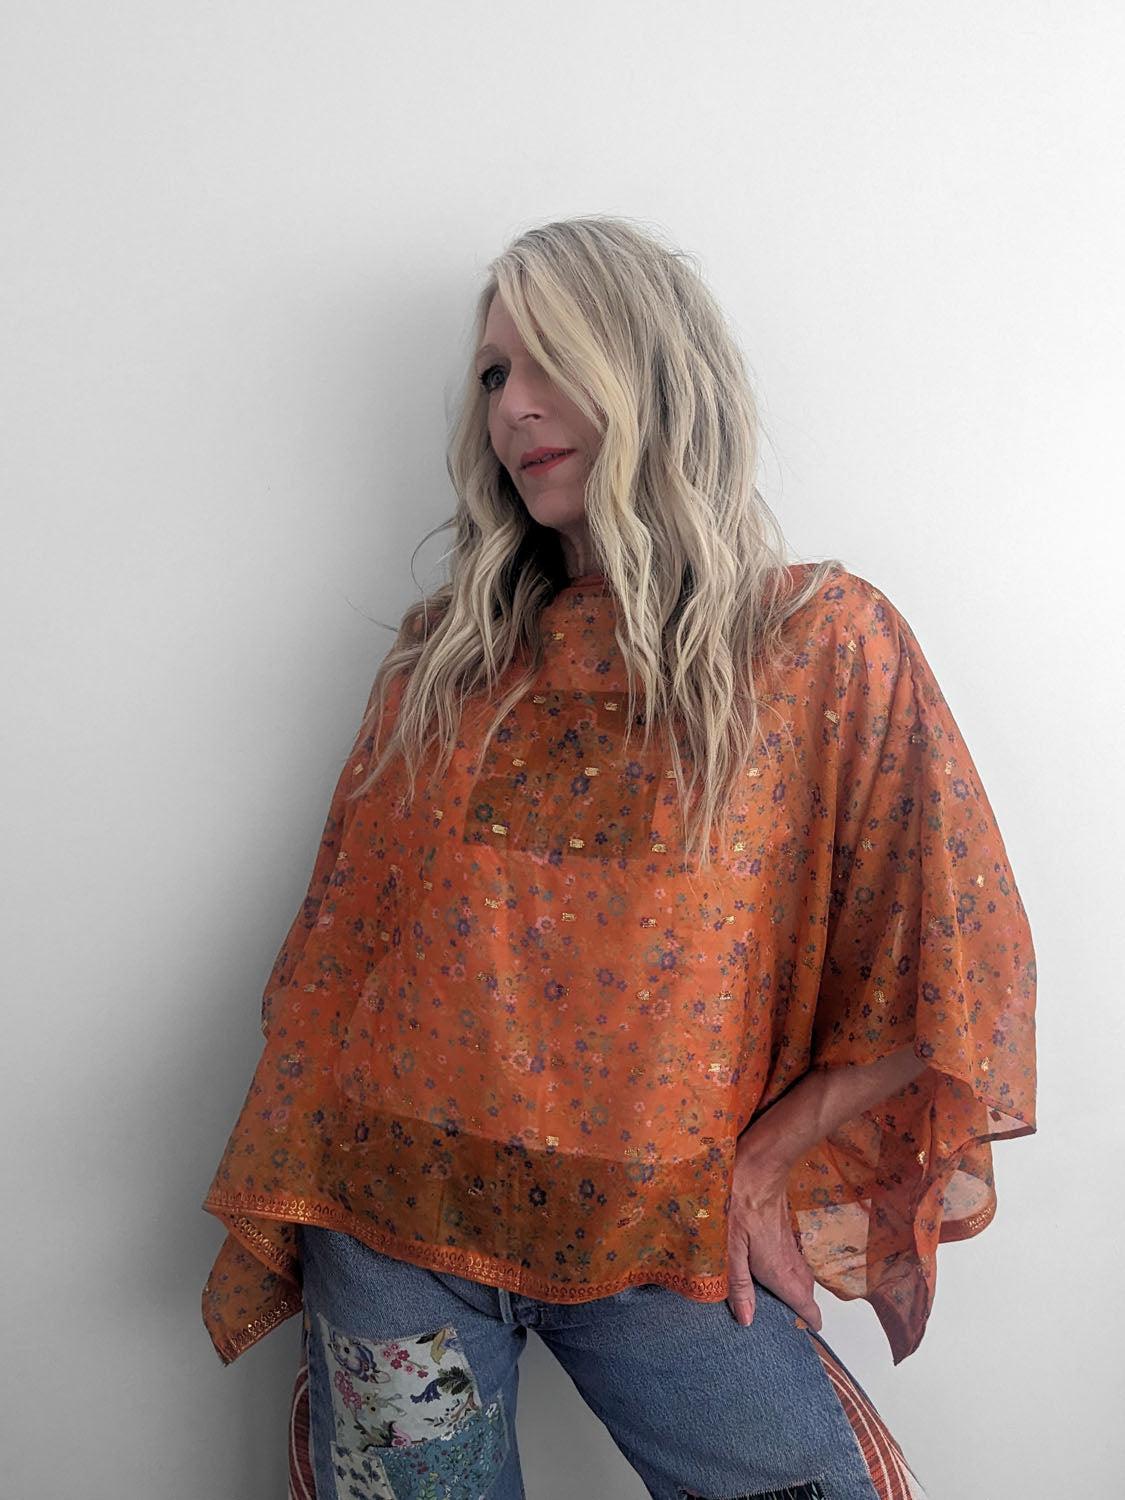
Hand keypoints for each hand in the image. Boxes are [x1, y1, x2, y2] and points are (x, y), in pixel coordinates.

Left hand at [726, 1135, 821, 1332]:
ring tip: (781, 1303)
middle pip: (805, 1292)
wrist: (758, 1164)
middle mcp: (789, 1259)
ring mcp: (788, 1243)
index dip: (809, 1321)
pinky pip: (792, 1259)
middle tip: (789, 1323)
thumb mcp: (729, 1247)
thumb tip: (747, 1320)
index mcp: (779, 1270)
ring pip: (800, 1275)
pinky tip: (770, 1269)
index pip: (805, 1303)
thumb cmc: (739, 1202)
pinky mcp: (782, 1229)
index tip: (809, 1333)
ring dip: (795, 1290)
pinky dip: (788, 1272)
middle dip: (801, 1309)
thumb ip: (738, 1284)